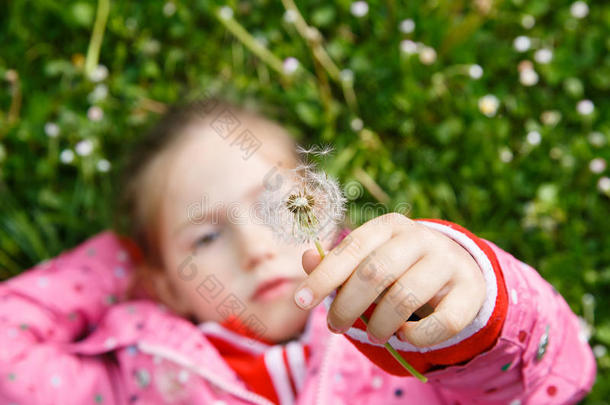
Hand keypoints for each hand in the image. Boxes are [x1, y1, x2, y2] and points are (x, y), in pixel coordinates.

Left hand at [296, 213, 485, 346]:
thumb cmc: (399, 265)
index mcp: (389, 225)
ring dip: (379, 325)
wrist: (456, 267)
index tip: (301, 302)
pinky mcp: (470, 289)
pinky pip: (442, 322)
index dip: (324, 276)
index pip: (352, 247)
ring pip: (404, 298)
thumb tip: (307, 259)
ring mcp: (448, 261)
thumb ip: (337, 263)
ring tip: (373, 333)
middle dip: (347, 305)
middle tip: (334, 327)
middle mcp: (419, 237)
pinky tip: (405, 334)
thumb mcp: (368, 259)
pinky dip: (417, 336)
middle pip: (374, 273)